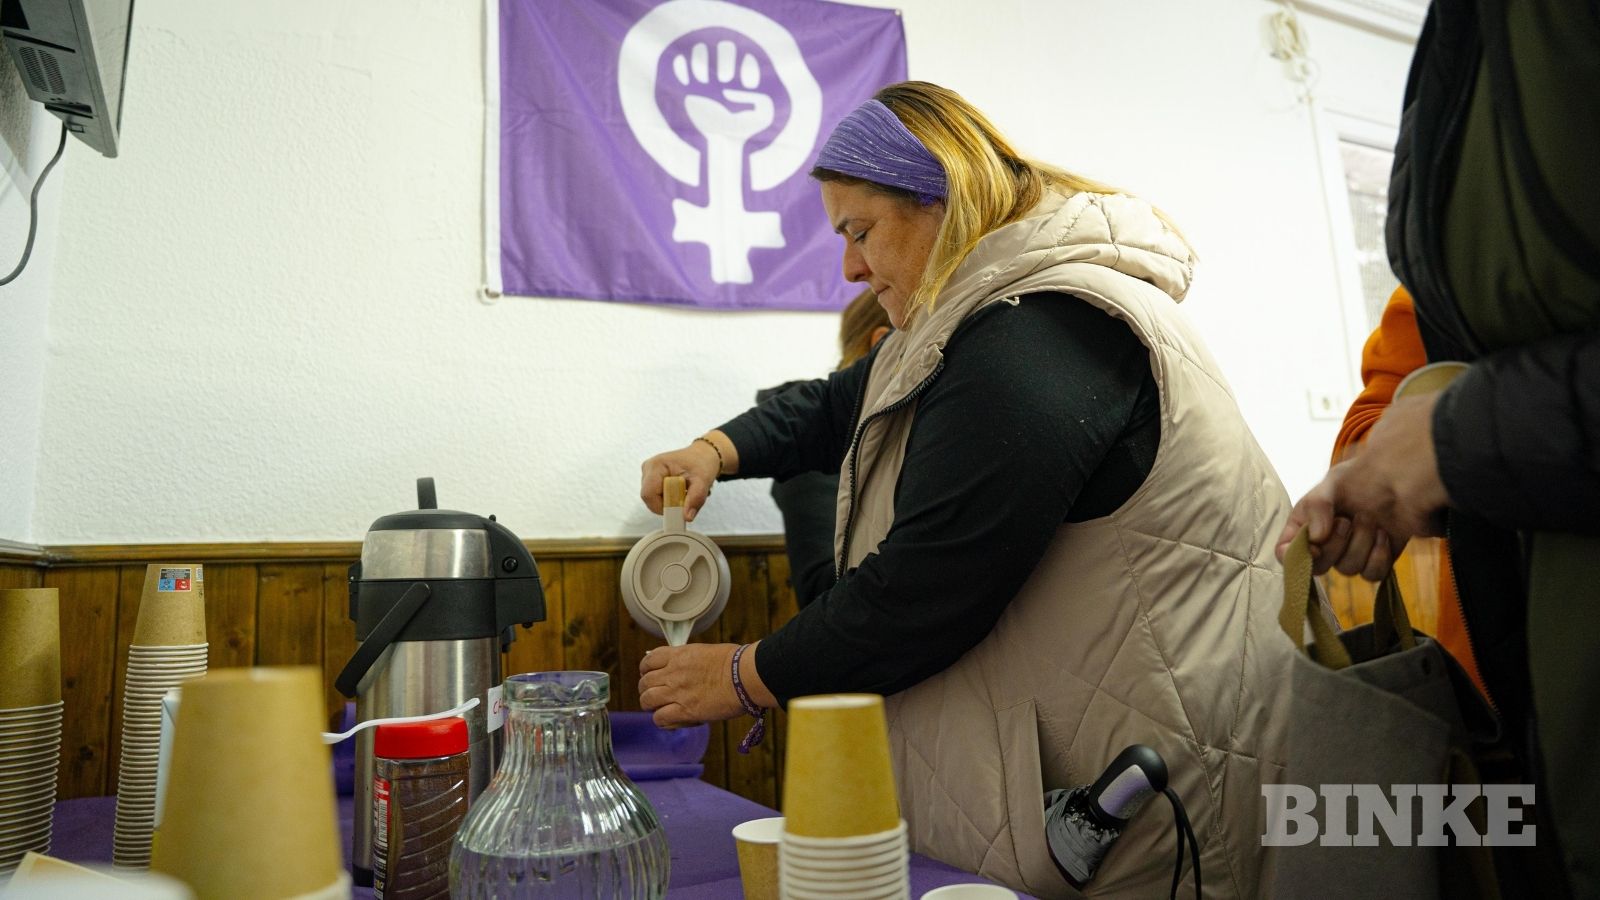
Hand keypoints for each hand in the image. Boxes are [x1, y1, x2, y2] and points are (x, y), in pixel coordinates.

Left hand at [638, 643, 744, 727]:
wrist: (745, 676)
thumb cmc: (735, 663)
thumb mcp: (705, 652)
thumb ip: (688, 660)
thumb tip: (680, 665)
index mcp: (679, 655)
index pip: (648, 661)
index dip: (646, 670)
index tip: (650, 675)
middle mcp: (673, 672)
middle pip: (644, 682)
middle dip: (646, 689)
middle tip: (655, 694)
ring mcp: (677, 692)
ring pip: (647, 700)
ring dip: (651, 705)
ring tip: (659, 708)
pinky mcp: (685, 710)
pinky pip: (660, 718)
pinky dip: (662, 720)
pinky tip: (669, 719)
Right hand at [639, 431, 736, 522]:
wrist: (702, 456)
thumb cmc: (702, 463)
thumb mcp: (702, 481)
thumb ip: (695, 499)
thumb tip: (686, 517)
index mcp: (656, 465)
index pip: (649, 494)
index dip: (662, 506)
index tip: (679, 507)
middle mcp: (648, 468)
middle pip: (649, 498)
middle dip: (667, 504)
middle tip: (684, 498)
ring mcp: (648, 474)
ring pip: (652, 499)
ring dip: (668, 502)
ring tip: (683, 492)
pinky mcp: (651, 479)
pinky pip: (655, 497)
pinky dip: (667, 499)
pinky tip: (678, 491)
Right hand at [1276, 393, 1450, 579]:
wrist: (1401, 479)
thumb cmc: (1361, 477)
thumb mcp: (1332, 483)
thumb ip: (1317, 507)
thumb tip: (1316, 539)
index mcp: (1306, 526)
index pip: (1286, 553)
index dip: (1296, 556)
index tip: (1314, 545)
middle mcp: (1324, 544)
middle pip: (1319, 567)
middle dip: (1336, 545)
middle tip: (1348, 520)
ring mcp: (1351, 555)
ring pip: (1348, 569)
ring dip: (1361, 544)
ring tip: (1371, 519)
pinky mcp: (1376, 561)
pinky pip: (1372, 574)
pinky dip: (1378, 555)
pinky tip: (1384, 534)